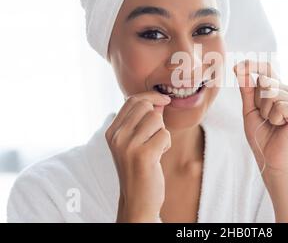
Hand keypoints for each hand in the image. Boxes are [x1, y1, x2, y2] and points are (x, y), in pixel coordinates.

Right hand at [105, 91, 171, 222]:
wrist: (137, 200)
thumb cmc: (139, 169)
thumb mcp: (135, 142)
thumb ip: (143, 121)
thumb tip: (159, 100)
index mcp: (112, 131)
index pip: (132, 100)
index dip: (151, 96)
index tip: (164, 100)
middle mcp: (117, 137)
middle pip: (146, 106)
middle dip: (158, 119)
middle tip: (154, 137)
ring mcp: (128, 146)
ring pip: (157, 119)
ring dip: (162, 133)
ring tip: (155, 149)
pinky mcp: (143, 155)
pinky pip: (165, 134)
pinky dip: (166, 144)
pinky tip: (158, 157)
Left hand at [233, 60, 287, 174]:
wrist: (271, 159)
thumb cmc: (261, 135)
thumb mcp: (249, 110)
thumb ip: (247, 90)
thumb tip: (240, 68)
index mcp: (278, 89)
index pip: (266, 69)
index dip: (252, 65)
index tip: (237, 66)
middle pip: (265, 81)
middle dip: (257, 101)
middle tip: (265, 118)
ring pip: (271, 94)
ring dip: (266, 112)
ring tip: (273, 123)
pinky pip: (280, 106)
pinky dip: (275, 119)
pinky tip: (282, 126)